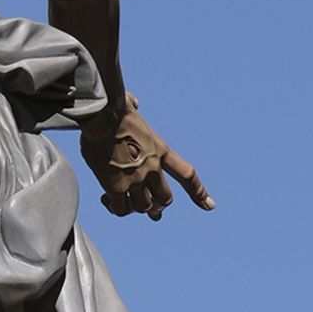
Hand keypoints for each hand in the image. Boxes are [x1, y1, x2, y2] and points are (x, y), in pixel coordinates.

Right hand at [80, 96, 214, 220]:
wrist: (102, 116)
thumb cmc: (112, 107)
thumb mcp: (132, 106)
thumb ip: (136, 105)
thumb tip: (134, 101)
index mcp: (160, 151)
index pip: (187, 176)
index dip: (199, 193)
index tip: (209, 206)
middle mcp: (152, 169)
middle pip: (165, 199)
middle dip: (158, 205)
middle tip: (150, 208)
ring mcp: (135, 180)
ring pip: (143, 208)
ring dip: (134, 206)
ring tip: (119, 199)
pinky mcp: (115, 187)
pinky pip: (121, 210)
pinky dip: (115, 208)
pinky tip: (106, 199)